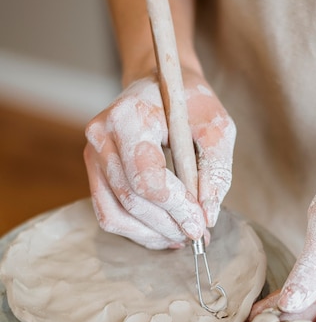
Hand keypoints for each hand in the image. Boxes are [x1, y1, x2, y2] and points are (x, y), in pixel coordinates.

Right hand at [84, 69, 235, 248]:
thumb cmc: (190, 102)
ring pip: (116, 214)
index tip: (201, 224)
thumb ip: (216, 169)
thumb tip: (207, 216)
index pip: (146, 177)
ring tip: (182, 237)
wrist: (158, 85)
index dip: (176, 207)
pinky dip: (138, 231)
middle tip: (197, 235)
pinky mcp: (94, 171)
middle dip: (168, 225)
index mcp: (128, 117)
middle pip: (131, 199)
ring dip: (152, 235)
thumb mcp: (216, 125)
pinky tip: (164, 234)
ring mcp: (92, 155)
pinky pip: (109, 214)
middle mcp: (101, 136)